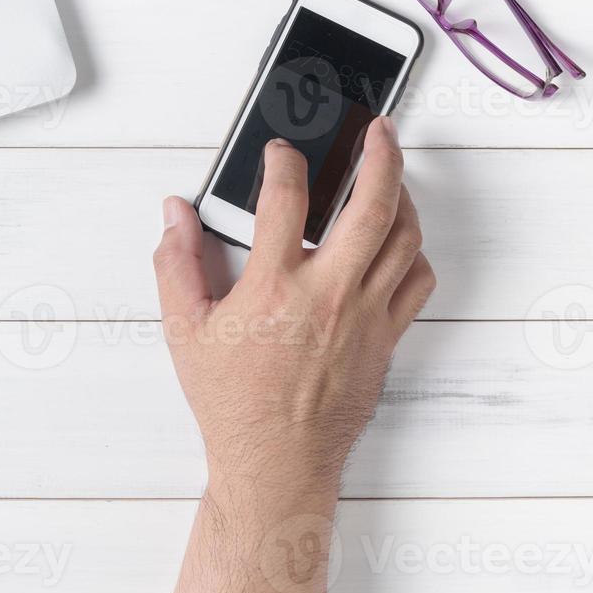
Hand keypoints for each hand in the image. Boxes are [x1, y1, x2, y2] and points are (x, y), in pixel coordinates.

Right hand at [155, 119, 434, 491]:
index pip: (286, 199)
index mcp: (275, 288)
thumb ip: (176, 263)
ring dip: (402, 198)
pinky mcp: (386, 339)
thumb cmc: (233, 404)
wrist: (277, 463)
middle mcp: (329, 295)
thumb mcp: (185, 330)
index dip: (283, 162)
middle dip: (380, 155)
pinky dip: (414, 253)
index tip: (281, 151)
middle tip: (377, 130)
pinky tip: (399, 243)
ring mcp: (366, 317)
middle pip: (373, 206)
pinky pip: (418, 282)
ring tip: (390, 178)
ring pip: (405, 239)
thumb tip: (175, 215)